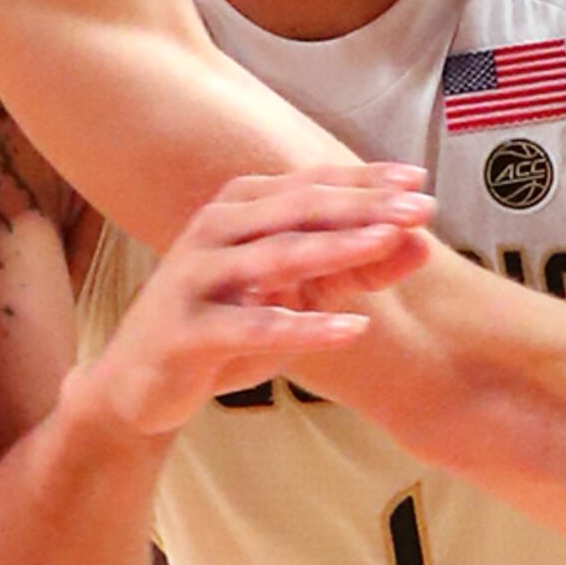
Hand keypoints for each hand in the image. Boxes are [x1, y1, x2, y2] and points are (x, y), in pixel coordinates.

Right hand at [75, 165, 438, 439]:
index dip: (366, 181)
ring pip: (275, 255)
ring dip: (336, 247)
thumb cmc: (227, 327)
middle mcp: (215, 229)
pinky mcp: (186, 329)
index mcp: (240, 208)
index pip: (312, 185)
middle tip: (419, 207)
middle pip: (298, 209)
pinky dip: (303, 326)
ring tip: (387, 242)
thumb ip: (356, 267)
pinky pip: (251, 326)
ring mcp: (196, 276)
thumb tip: (422, 242)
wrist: (142, 383)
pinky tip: (350, 328)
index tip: (420, 182)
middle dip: (362, 206)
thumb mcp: (298, 293)